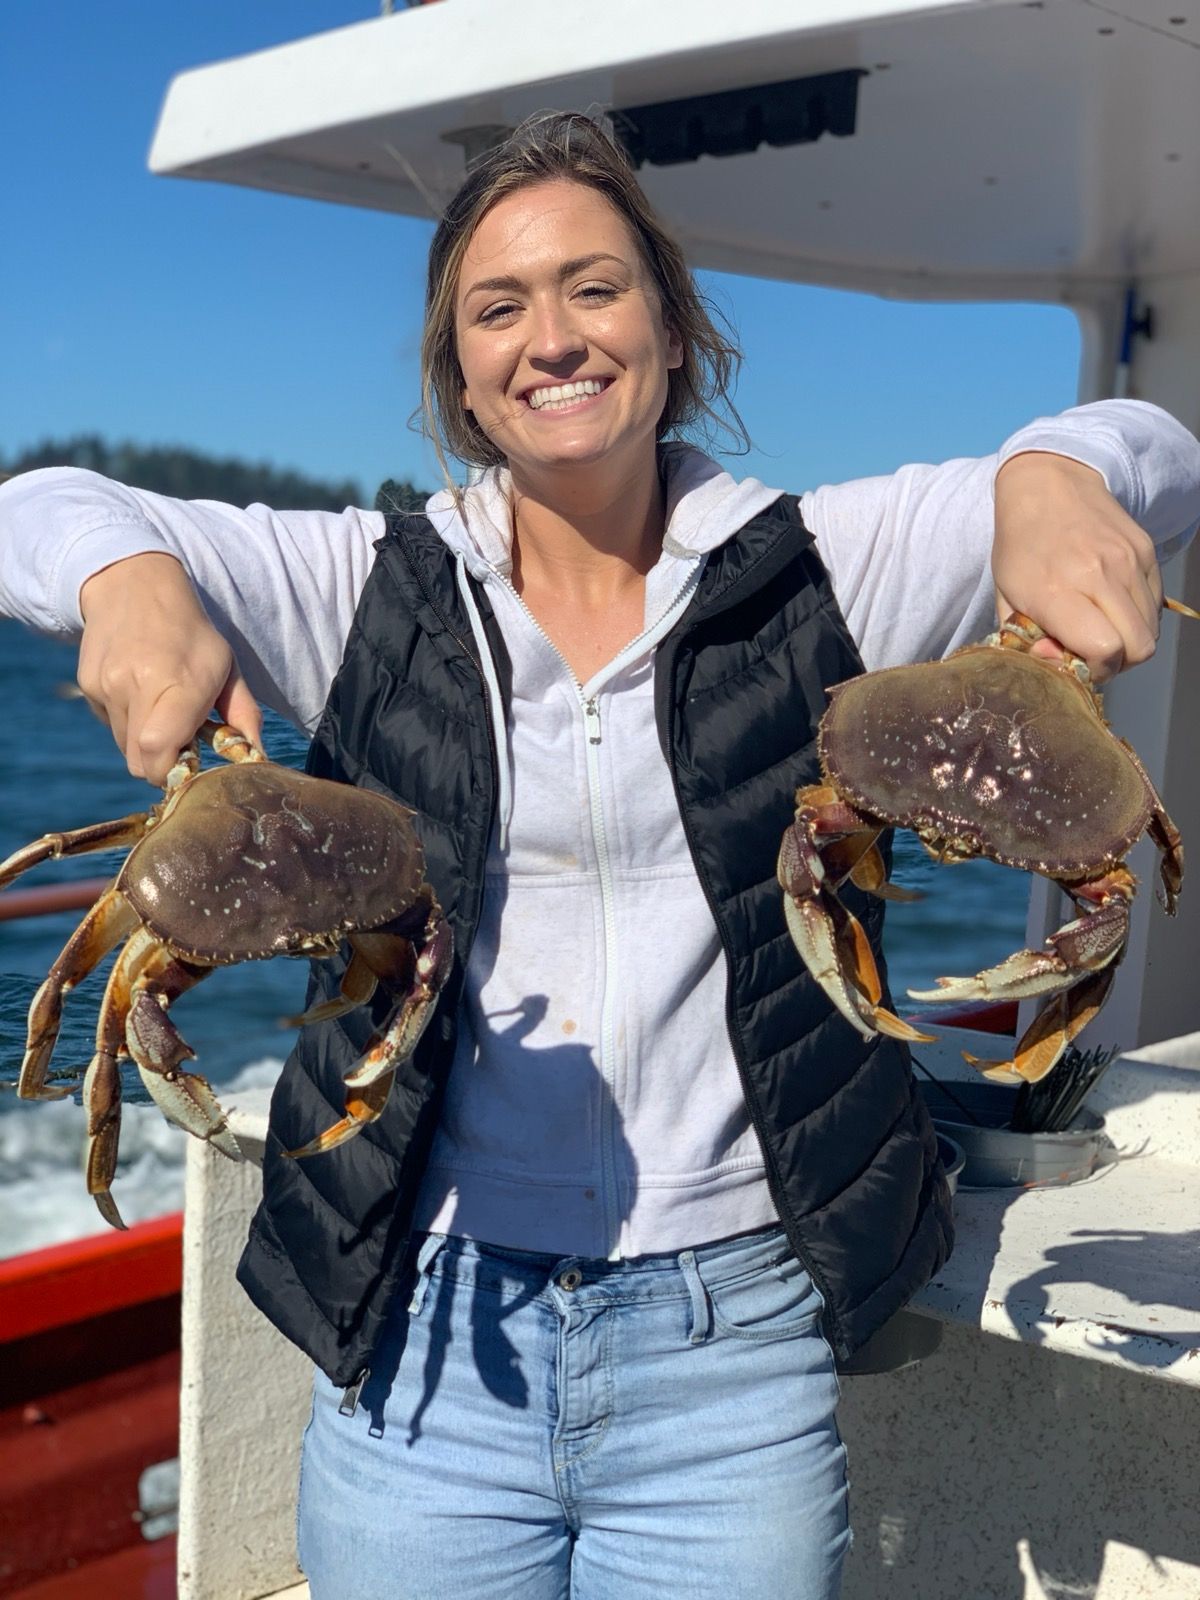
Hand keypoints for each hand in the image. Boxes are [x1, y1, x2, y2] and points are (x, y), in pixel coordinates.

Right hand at [78, 553, 261, 783]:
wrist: (134, 584)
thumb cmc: (191, 632)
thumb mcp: (228, 667)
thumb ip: (244, 715)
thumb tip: (256, 757)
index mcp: (179, 682)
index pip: (159, 750)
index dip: (173, 771)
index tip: (192, 764)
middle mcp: (136, 685)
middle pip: (139, 762)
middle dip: (162, 764)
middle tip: (182, 740)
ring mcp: (107, 685)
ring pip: (124, 748)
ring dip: (145, 743)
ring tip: (162, 710)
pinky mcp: (88, 685)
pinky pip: (110, 725)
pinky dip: (127, 722)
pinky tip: (139, 693)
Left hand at [992, 451, 1162, 682]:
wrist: (1049, 483)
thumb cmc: (1021, 545)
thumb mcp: (1007, 595)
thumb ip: (1027, 640)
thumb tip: (1059, 669)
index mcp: (1056, 590)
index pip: (1104, 650)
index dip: (1093, 669)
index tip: (1072, 659)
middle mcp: (1099, 574)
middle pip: (1138, 648)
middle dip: (1116, 663)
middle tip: (1090, 652)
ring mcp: (1128, 561)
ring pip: (1152, 630)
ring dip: (1128, 641)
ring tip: (1099, 628)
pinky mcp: (1146, 551)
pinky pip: (1156, 605)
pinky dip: (1138, 617)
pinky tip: (1111, 606)